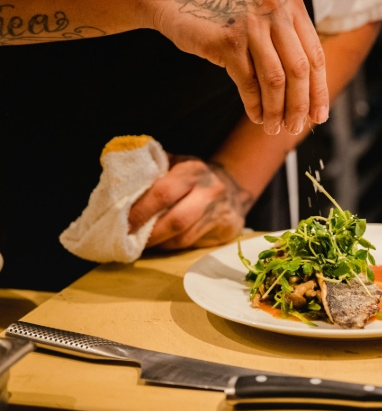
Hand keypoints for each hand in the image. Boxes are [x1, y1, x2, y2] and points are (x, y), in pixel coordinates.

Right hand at [120, 0, 328, 134]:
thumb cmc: (220, 9)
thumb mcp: (261, 12)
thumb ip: (284, 39)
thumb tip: (304, 91)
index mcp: (291, 2)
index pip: (315, 55)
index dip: (318, 91)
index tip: (318, 117)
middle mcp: (276, 9)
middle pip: (299, 70)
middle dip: (300, 106)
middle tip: (295, 128)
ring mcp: (252, 23)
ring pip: (276, 80)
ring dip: (276, 111)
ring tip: (273, 128)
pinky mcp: (229, 40)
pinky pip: (249, 83)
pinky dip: (255, 105)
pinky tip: (255, 116)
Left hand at [128, 156, 253, 249]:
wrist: (234, 187)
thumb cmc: (194, 176)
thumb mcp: (176, 163)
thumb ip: (152, 171)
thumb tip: (118, 186)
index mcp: (193, 171)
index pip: (163, 193)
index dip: (140, 211)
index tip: (122, 223)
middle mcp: (209, 192)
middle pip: (176, 220)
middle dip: (149, 234)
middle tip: (128, 240)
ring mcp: (219, 213)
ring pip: (183, 238)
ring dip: (158, 244)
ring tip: (140, 245)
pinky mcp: (225, 232)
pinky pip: (192, 245)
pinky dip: (171, 247)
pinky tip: (160, 244)